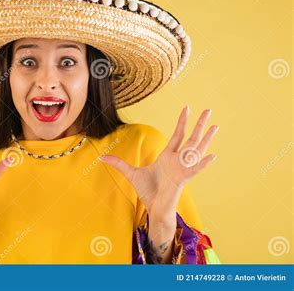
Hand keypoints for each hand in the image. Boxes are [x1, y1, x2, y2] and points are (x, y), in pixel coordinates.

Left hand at [100, 106, 218, 220]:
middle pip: (191, 138)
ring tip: (216, 126)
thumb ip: (118, 164)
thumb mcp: (131, 173)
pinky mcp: (183, 180)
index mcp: (167, 156)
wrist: (154, 208)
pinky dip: (203, 163)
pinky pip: (195, 170)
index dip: (182, 122)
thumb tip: (101, 157)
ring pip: (196, 150)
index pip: (177, 135)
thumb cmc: (147, 191)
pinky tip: (213, 155)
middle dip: (199, 124)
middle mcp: (177, 160)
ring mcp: (182, 169)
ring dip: (206, 138)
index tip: (187, 108)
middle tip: (209, 110)